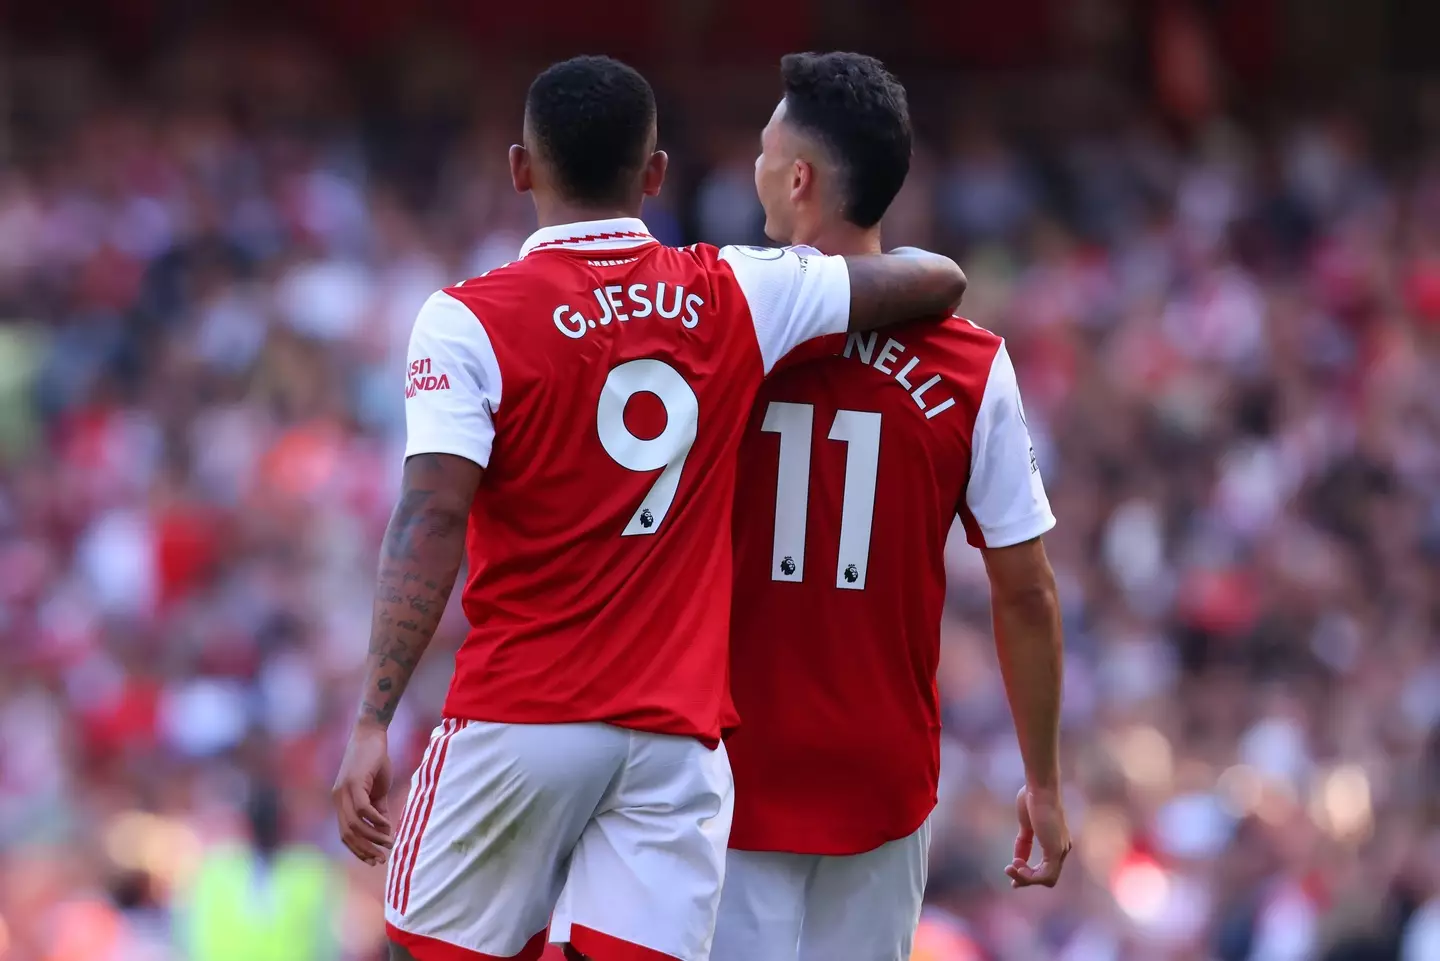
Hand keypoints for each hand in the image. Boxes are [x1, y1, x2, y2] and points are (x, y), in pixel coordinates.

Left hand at [332, 721, 393, 865]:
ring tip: (389, 842)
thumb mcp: (378, 789)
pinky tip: (387, 826)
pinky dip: (375, 820)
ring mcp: (344, 791)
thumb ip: (379, 810)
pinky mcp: (354, 782)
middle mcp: (338, 799)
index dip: (359, 850)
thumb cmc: (375, 760)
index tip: (374, 860)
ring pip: (355, 824)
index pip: (345, 834)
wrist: (371, 734)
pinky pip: (362, 809)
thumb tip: (384, 830)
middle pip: (348, 834)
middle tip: (382, 859)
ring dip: (372, 837)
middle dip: (365, 849)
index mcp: (341, 802)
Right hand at [1005, 785, 1070, 888]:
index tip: (1011, 871)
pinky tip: (1017, 866)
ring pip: (1047, 880)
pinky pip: (1046, 876)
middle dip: (1026, 878)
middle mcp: (1063, 848)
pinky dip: (1030, 876)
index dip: (1029, 874)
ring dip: (1026, 878)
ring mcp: (1061, 850)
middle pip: (1047, 877)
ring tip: (1011, 868)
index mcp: (1057, 841)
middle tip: (1008, 870)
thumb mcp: (1026, 823)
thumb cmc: (1032, 797)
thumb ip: (1023, 841)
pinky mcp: (1056, 850)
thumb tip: (1018, 859)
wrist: (1040, 787)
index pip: (1046, 867)